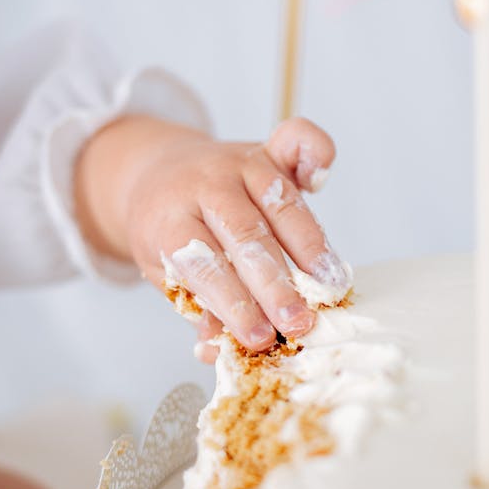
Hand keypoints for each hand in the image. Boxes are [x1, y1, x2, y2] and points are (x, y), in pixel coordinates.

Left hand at [74, 115, 346, 358]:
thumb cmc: (169, 235)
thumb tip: (217, 348)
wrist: (157, 173)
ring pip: (279, 201)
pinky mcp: (267, 148)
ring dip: (310, 246)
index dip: (233, 303)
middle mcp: (203, 184)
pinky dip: (316, 152)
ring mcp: (238, 162)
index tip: (258, 338)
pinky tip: (323, 181)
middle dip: (275, 283)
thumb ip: (196, 308)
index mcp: (167, 219)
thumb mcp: (165, 275)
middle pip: (244, 234)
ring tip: (331, 286)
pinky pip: (296, 140)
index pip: (202, 264)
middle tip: (298, 322)